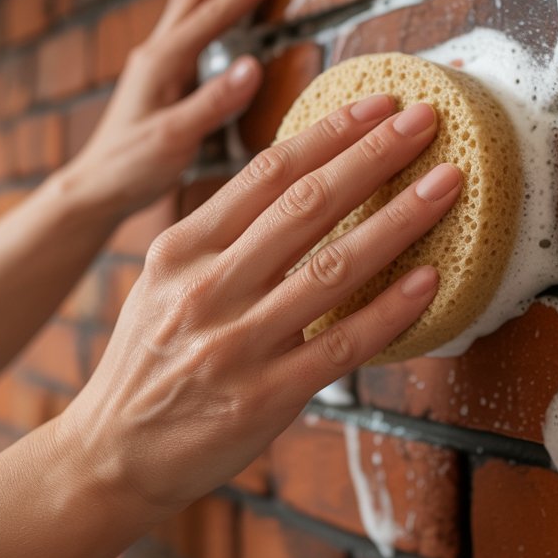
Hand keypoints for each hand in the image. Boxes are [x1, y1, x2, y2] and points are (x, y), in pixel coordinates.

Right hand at [55, 97, 462, 515]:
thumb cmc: (149, 361)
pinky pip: (343, 345)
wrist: (110, 454)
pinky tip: (428, 279)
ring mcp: (238, 344)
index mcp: (183, 248)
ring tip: (447, 184)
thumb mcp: (164, 282)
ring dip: (399, 220)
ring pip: (333, 267)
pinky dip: (390, 309)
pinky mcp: (267, 396)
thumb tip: (298, 182)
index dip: (331, 132)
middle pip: (306, 205)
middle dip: (374, 155)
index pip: (267, 172)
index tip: (379, 104)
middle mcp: (209, 288)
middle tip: (427, 120)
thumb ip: (222, 235)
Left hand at [56, 0, 285, 221]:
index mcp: (162, 63)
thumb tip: (253, 65)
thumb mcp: (176, 139)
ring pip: (187, 8)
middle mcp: (155, 55)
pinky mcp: (155, 80)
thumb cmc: (131, 168)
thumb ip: (214, 102)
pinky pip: (179, 28)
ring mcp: (153, 65)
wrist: (94, 189)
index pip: (212, 14)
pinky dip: (192, 3)